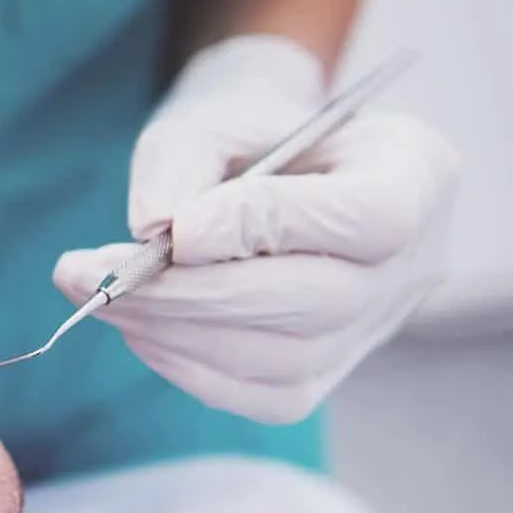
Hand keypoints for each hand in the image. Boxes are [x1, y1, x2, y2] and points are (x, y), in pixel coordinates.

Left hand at [52, 35, 458, 423]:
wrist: (263, 165)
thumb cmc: (242, 132)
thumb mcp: (209, 116)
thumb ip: (181, 162)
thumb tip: (156, 232)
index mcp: (415, 173)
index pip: (369, 219)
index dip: (271, 229)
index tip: (177, 228)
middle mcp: (414, 263)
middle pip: (322, 302)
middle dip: (196, 295)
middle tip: (98, 276)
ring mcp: (376, 328)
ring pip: (286, 361)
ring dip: (177, 333)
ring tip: (98, 293)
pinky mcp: (326, 375)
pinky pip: (260, 395)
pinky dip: (187, 365)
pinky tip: (136, 324)